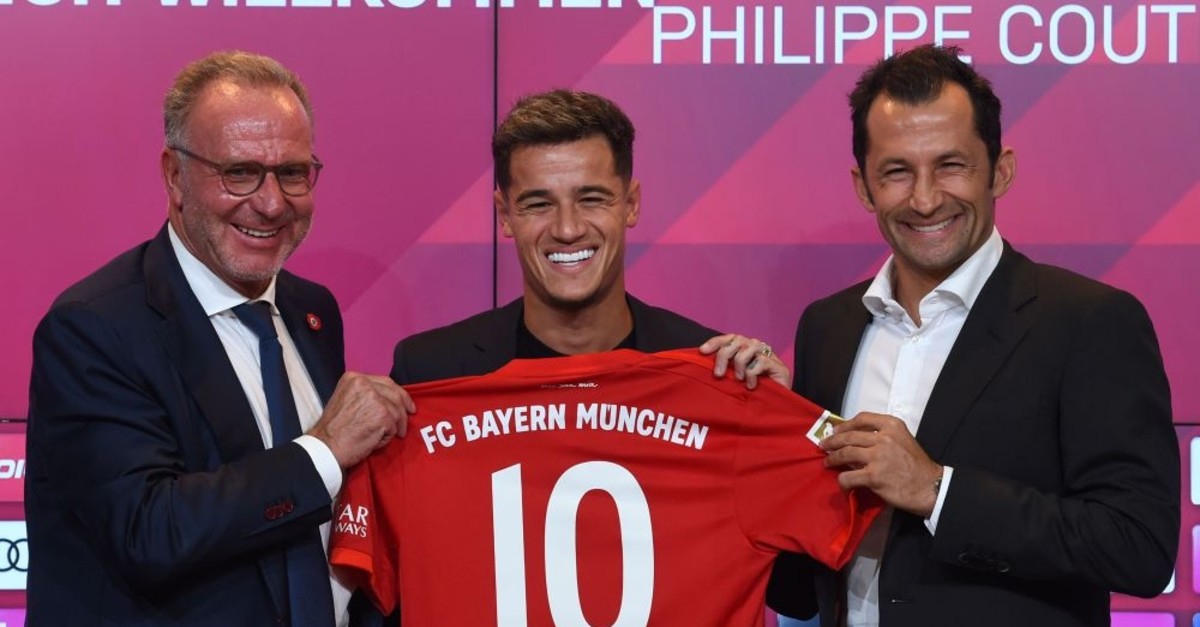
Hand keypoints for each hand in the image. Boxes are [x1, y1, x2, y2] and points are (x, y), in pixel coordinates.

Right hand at [308, 372, 414, 468]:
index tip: (406, 403)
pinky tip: (376, 440)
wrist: (326, 446)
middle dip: (404, 408)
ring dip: (394, 426)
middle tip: (406, 420)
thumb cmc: (334, 430)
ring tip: (384, 436)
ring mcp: (375, 399)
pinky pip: (394, 426)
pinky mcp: (382, 415)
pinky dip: (388, 436)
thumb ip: (365, 395)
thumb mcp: (346, 400)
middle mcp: (364, 384)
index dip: (398, 394)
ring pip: (397, 411)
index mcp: (354, 378)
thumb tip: (388, 400)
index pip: (385, 382)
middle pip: (395, 394)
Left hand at [699, 333, 791, 389]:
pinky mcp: (778, 365)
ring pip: (747, 349)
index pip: (728, 338)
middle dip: (723, 357)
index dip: (715, 342)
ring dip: (739, 366)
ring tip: (739, 380)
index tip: (702, 351)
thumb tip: (703, 365)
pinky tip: (751, 385)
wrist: (775, 406)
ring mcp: (767, 354)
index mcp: (743, 348)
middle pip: (735, 341)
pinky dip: (751, 375)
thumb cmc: (751, 392)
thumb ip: (723, 369)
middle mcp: (755, 347)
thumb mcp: (733, 379)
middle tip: (718, 375)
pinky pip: (759, 362)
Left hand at [820, 412, 942, 517]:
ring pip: (845, 454)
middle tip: (824, 446)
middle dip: (833, 441)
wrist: (930, 487)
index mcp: (892, 425)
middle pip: (849, 436)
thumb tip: (854, 441)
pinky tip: (842, 483)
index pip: (862, 418)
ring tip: (827, 462)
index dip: (845, 424)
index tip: (836, 430)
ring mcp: (877, 457)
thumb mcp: (902, 440)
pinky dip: (842, 481)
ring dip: (832, 459)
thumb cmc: (916, 464)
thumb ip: (881, 436)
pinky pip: (848, 476)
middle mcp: (884, 438)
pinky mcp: (873, 476)